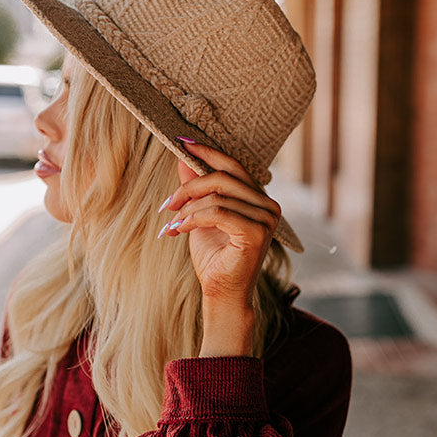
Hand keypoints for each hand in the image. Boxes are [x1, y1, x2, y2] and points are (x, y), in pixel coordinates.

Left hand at [158, 141, 281, 354]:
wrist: (221, 294)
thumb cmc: (213, 257)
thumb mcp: (199, 215)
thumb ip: (195, 187)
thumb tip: (182, 157)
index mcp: (259, 198)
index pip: (233, 165)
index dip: (207, 152)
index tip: (182, 142)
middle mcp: (268, 205)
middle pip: (223, 178)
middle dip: (189, 186)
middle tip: (167, 203)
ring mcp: (266, 219)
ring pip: (217, 196)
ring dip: (187, 209)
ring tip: (171, 223)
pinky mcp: (256, 233)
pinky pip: (217, 213)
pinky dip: (192, 219)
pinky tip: (178, 230)